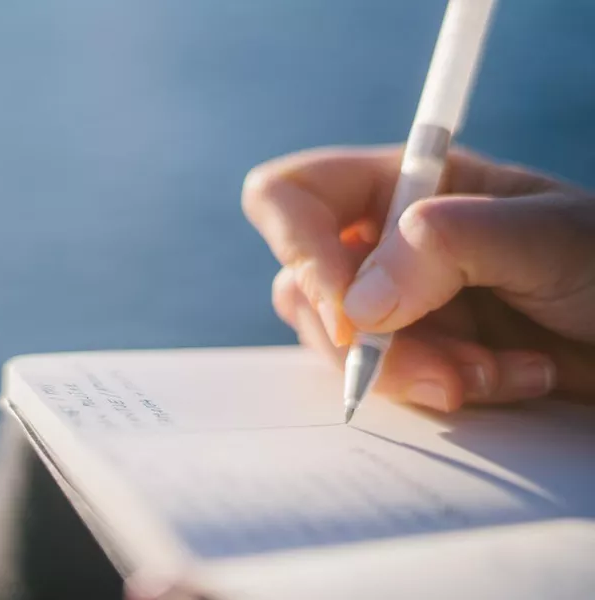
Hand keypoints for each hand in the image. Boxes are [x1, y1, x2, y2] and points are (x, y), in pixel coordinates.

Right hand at [242, 145, 594, 411]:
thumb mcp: (550, 237)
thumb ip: (453, 246)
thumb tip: (360, 302)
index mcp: (403, 183)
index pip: (291, 197)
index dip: (299, 250)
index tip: (351, 317)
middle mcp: (383, 240)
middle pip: (304, 288)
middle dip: (373, 343)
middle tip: (450, 370)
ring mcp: (394, 301)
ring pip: (339, 345)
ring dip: (412, 373)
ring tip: (494, 374)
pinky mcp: (411, 351)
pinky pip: (385, 381)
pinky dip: (442, 390)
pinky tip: (511, 380)